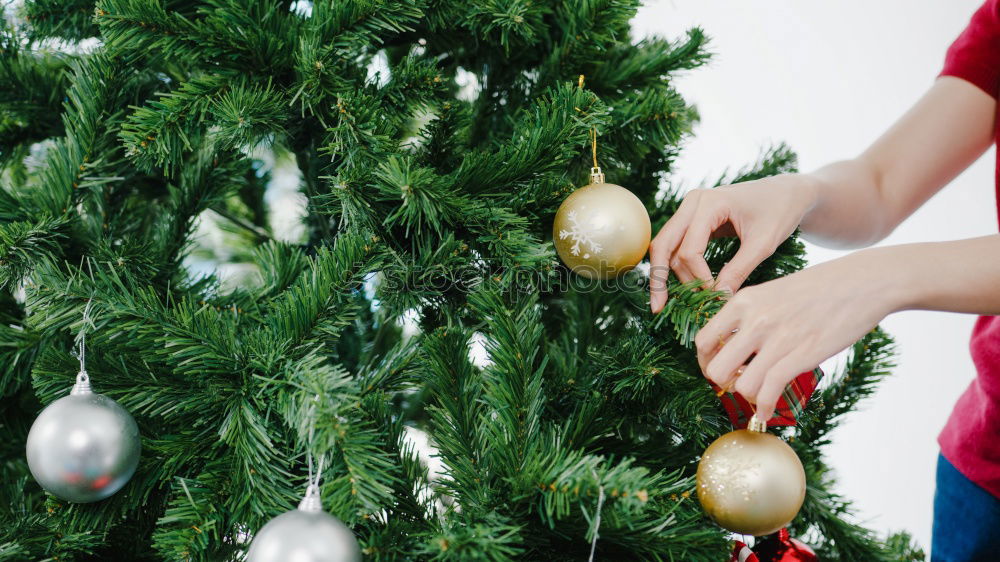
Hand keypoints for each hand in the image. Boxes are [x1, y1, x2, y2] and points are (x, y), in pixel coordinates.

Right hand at [649, 174, 818, 312]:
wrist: (786, 193)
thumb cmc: (779, 212)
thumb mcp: (764, 244)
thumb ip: (739, 270)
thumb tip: (718, 298)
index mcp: (710, 203)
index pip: (690, 249)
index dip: (699, 277)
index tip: (716, 296)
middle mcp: (693, 202)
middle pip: (664, 244)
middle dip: (660, 277)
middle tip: (658, 308)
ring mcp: (689, 208)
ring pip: (667, 246)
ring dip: (670, 274)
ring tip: (675, 301)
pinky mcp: (692, 218)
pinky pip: (675, 244)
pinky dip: (674, 266)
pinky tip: (674, 287)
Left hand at [693, 249, 901, 419]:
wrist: (862, 282)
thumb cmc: (819, 288)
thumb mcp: (772, 292)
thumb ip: (750, 315)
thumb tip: (733, 347)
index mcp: (743, 301)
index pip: (702, 341)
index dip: (706, 362)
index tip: (721, 368)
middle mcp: (753, 320)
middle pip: (715, 369)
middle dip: (724, 383)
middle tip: (739, 383)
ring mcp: (776, 339)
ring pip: (740, 386)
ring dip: (748, 396)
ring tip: (760, 391)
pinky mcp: (800, 356)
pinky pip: (767, 392)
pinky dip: (764, 408)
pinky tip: (767, 412)